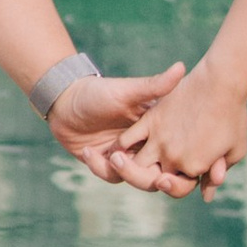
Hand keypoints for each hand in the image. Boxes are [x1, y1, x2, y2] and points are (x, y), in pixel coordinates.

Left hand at [47, 63, 186, 184]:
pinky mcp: (108, 164)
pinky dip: (100, 167)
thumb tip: (182, 66)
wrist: (65, 100)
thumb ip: (154, 86)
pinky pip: (111, 176)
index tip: (166, 176)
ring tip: (110, 155)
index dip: (182, 173)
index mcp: (159, 130)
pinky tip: (87, 152)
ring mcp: (129, 157)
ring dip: (123, 172)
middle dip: (147, 179)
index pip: (180, 157)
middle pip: (159, 177)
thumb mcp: (127, 90)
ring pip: (137, 180)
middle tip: (132, 169)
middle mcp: (148, 146)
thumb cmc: (100, 91)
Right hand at [117, 60, 246, 197]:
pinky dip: (121, 148)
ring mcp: (159, 139)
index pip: (176, 188)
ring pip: (135, 164)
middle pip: (151, 180)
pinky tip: (119, 149)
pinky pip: (127, 140)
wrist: (221, 82)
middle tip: (145, 171)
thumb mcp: (234, 151)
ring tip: (124, 162)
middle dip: (149, 178)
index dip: (176, 183)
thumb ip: (216, 177)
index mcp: (193, 168)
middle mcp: (173, 157)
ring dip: (128, 167)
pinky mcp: (151, 119)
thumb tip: (205, 196)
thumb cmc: (234, 116)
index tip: (174, 175)